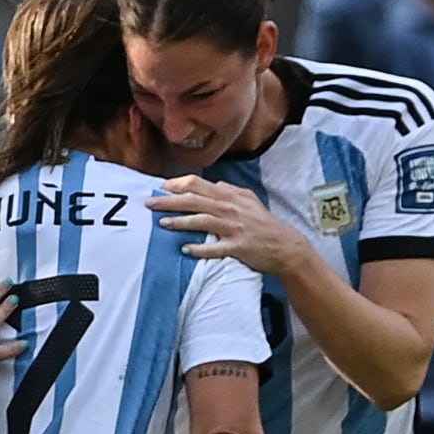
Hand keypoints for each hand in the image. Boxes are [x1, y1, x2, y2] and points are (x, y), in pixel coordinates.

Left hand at [150, 177, 309, 274]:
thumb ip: (229, 190)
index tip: (161, 187)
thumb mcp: (248, 200)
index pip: (198, 184)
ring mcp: (233, 228)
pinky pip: (214, 248)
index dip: (177, 184)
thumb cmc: (263, 223)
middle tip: (149, 203)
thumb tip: (213, 184)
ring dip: (180, 222)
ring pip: (201, 221)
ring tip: (162, 224)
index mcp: (230, 196)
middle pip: (194, 200)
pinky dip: (199, 249)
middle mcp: (229, 209)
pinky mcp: (237, 247)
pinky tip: (185, 249)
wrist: (285, 245)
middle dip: (169, 200)